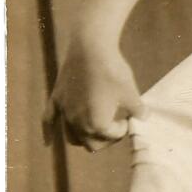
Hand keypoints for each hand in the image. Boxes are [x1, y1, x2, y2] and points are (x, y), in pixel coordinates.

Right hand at [42, 31, 146, 151]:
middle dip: (105, 139)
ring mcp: (64, 112)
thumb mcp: (131, 92)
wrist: (90, 47)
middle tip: (115, 126)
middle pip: (91, 144)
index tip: (128, 117)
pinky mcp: (56, 99)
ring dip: (84, 138)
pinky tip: (48, 143)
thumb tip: (144, 117)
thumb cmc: (113, 71)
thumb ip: (138, 109)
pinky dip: (49, 133)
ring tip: (96, 130)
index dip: (123, 128)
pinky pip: (49, 120)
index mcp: (97, 125)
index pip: (112, 136)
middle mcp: (77, 123)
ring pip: (72, 137)